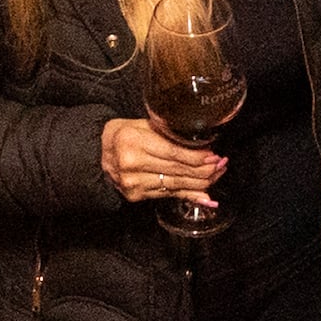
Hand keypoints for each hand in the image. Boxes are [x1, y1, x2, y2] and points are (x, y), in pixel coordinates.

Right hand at [97, 117, 225, 204]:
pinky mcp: (136, 195)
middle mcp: (132, 165)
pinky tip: (206, 195)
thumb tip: (202, 147)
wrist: (99, 153)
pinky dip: (189, 194)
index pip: (173, 153)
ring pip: (176, 184)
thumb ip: (170, 134)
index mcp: (133, 142)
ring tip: (217, 175)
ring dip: (201, 182)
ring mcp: (133, 183)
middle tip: (222, 165)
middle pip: (177, 170)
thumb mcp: (144, 125)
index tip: (214, 156)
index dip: (197, 157)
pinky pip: (168, 195)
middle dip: (204, 170)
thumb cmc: (124, 134)